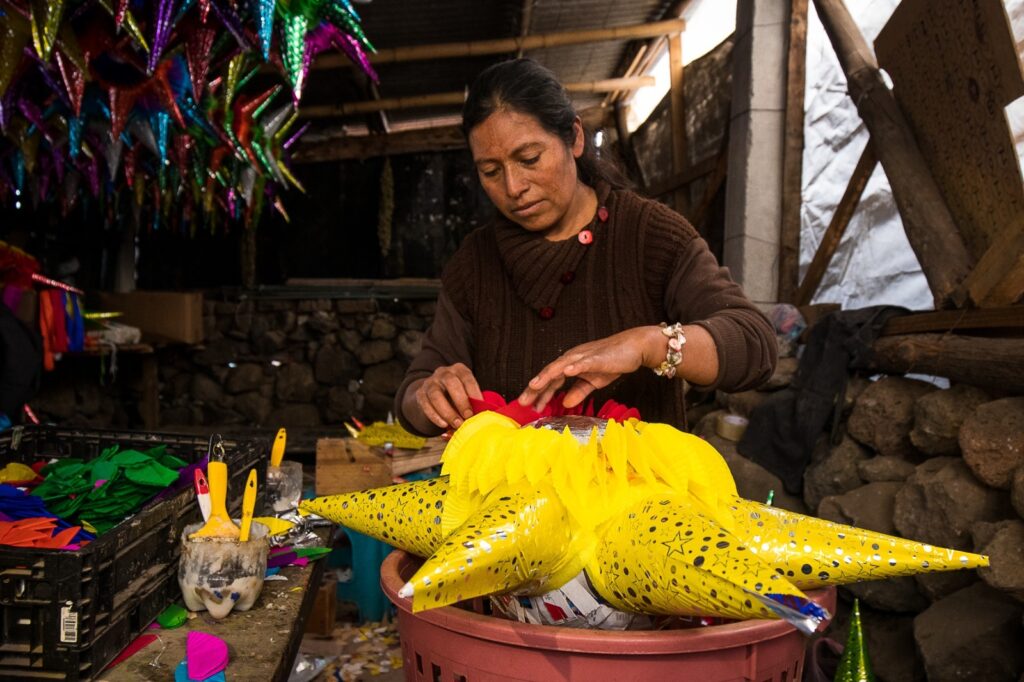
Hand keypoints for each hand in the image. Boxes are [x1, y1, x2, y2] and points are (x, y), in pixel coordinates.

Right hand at [413, 363, 481, 429]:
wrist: (433, 395)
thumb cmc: (457, 396)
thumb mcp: (467, 393)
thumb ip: (474, 402)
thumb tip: (483, 415)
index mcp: (459, 370)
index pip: (467, 378)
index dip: (474, 393)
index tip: (480, 409)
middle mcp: (443, 373)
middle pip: (451, 382)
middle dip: (461, 401)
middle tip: (468, 417)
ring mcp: (430, 382)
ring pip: (436, 395)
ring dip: (447, 412)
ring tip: (457, 424)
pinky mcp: (420, 394)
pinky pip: (426, 405)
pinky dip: (435, 416)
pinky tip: (443, 425)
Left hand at [517, 327, 662, 410]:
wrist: (633, 347)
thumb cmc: (612, 362)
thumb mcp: (593, 381)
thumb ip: (579, 391)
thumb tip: (566, 404)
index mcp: (570, 365)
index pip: (550, 380)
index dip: (539, 392)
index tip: (528, 405)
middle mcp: (572, 359)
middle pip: (550, 373)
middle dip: (535, 387)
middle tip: (522, 401)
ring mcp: (583, 356)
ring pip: (561, 366)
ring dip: (547, 376)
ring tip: (535, 385)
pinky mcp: (597, 357)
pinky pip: (584, 362)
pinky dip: (574, 367)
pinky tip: (566, 372)